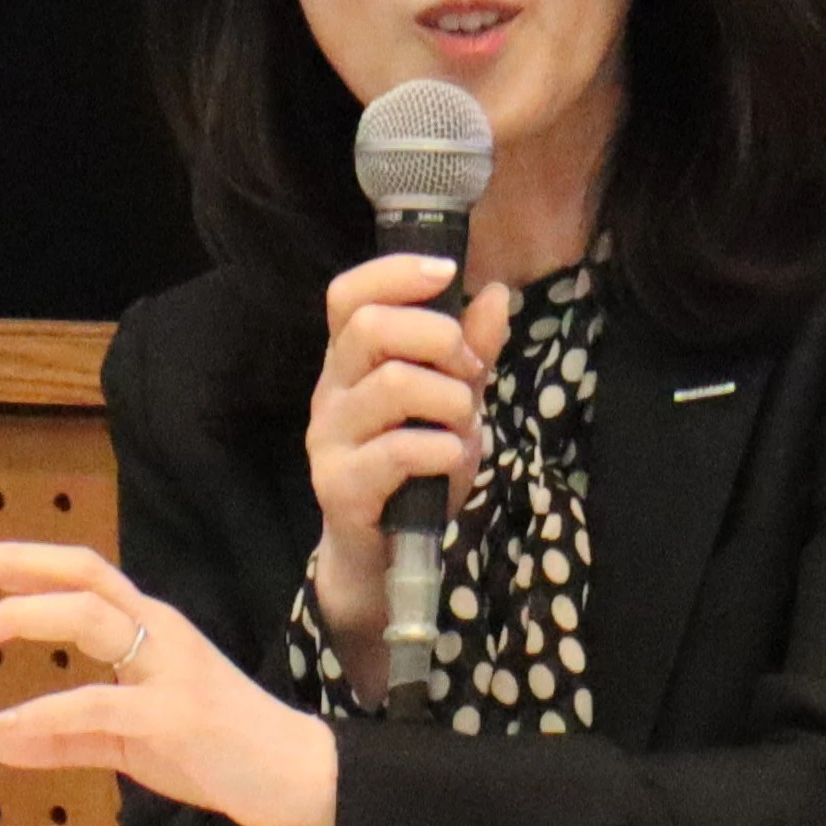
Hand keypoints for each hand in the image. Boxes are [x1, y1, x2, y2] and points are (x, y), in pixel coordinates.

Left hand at [0, 541, 335, 825]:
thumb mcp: (129, 743)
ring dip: (22, 617)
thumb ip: (65, 739)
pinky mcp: (174, 716)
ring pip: (90, 617)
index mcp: (150, 627)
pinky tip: (4, 726)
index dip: (21, 563)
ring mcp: (169, 668)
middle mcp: (159, 630)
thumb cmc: (216, 750)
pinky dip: (46, 712)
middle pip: (82, 573)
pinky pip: (99, 705)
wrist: (293, 773)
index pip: (81, 575)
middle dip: (12, 566)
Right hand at [307, 254, 510, 693]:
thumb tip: (495, 294)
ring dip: (450, 399)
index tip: (448, 274)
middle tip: (469, 372)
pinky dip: (444, 448)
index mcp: (350, 358)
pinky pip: (400, 450)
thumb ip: (472, 348)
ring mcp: (329, 439)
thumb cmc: (418, 464)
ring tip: (464, 424)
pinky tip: (454, 459)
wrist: (388, 552)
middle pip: (372, 327)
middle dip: (441, 339)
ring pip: (393, 383)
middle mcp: (330, 390)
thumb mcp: (453, 399)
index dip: (396, 273)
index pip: (348, 293)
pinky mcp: (340, 486)